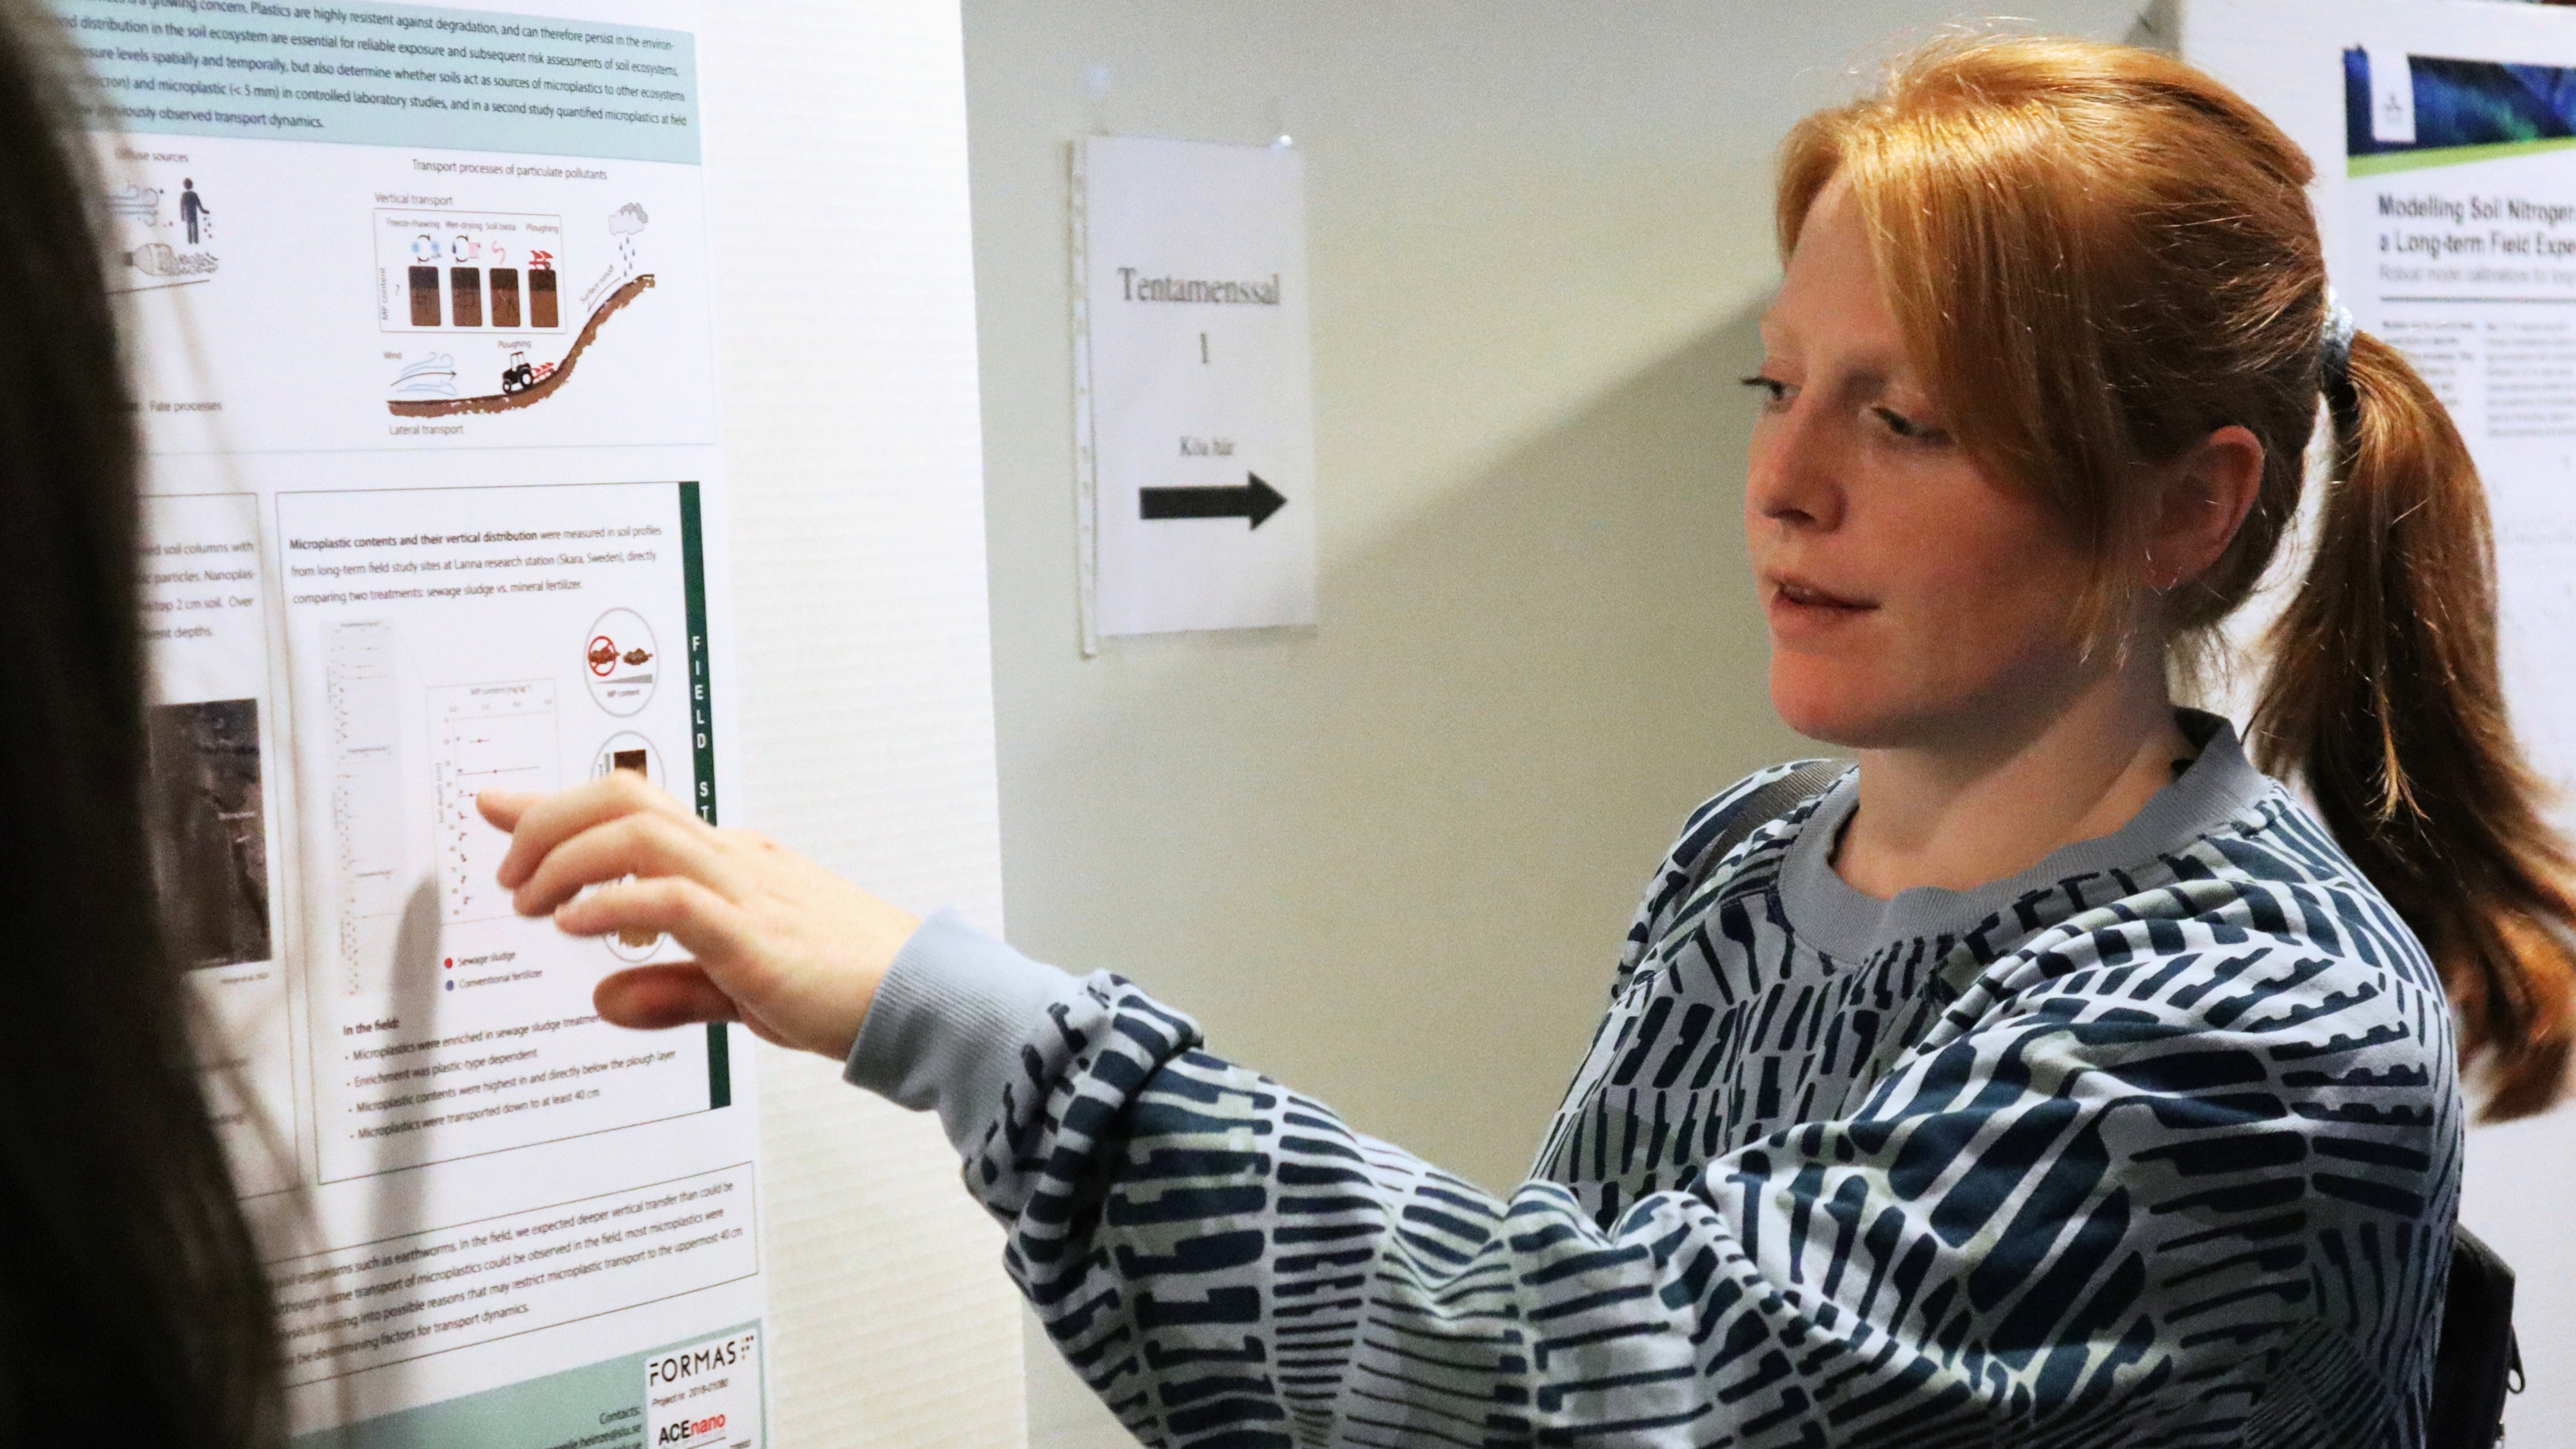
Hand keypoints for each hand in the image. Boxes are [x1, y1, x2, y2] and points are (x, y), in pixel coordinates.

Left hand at [477, 774, 918, 1059]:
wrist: (926, 1001)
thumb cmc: (851, 988)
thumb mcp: (740, 992)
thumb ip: (672, 990)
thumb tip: (604, 996)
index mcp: (734, 864)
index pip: (634, 810)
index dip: (554, 804)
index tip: (496, 805)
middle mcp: (735, 861)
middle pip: (624, 797)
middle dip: (547, 821)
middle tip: (509, 871)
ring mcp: (746, 890)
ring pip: (637, 832)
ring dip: (567, 859)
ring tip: (535, 901)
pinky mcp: (755, 935)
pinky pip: (670, 898)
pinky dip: (612, 904)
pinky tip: (579, 927)